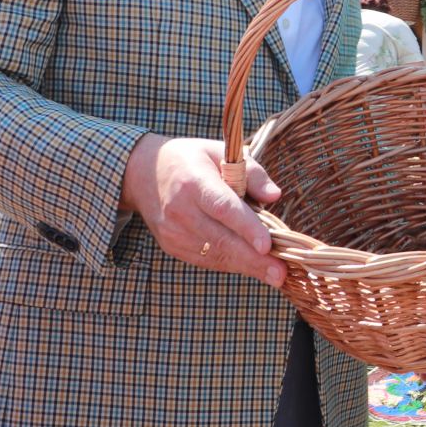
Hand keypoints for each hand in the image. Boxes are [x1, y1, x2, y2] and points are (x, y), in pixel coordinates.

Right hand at [121, 134, 283, 285]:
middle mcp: (179, 210)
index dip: (246, 228)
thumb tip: (274, 196)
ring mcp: (173, 232)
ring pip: (215, 255)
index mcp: (193, 182)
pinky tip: (254, 267)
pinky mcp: (172, 246)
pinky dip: (232, 264)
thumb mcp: (222, 152)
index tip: (267, 246)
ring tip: (276, 275)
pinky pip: (207, 259)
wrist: (144, 173)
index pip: (222, 208)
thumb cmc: (193, 160)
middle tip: (281, 273)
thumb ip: (252, 172)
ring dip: (247, 267)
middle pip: (221, 239)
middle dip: (253, 259)